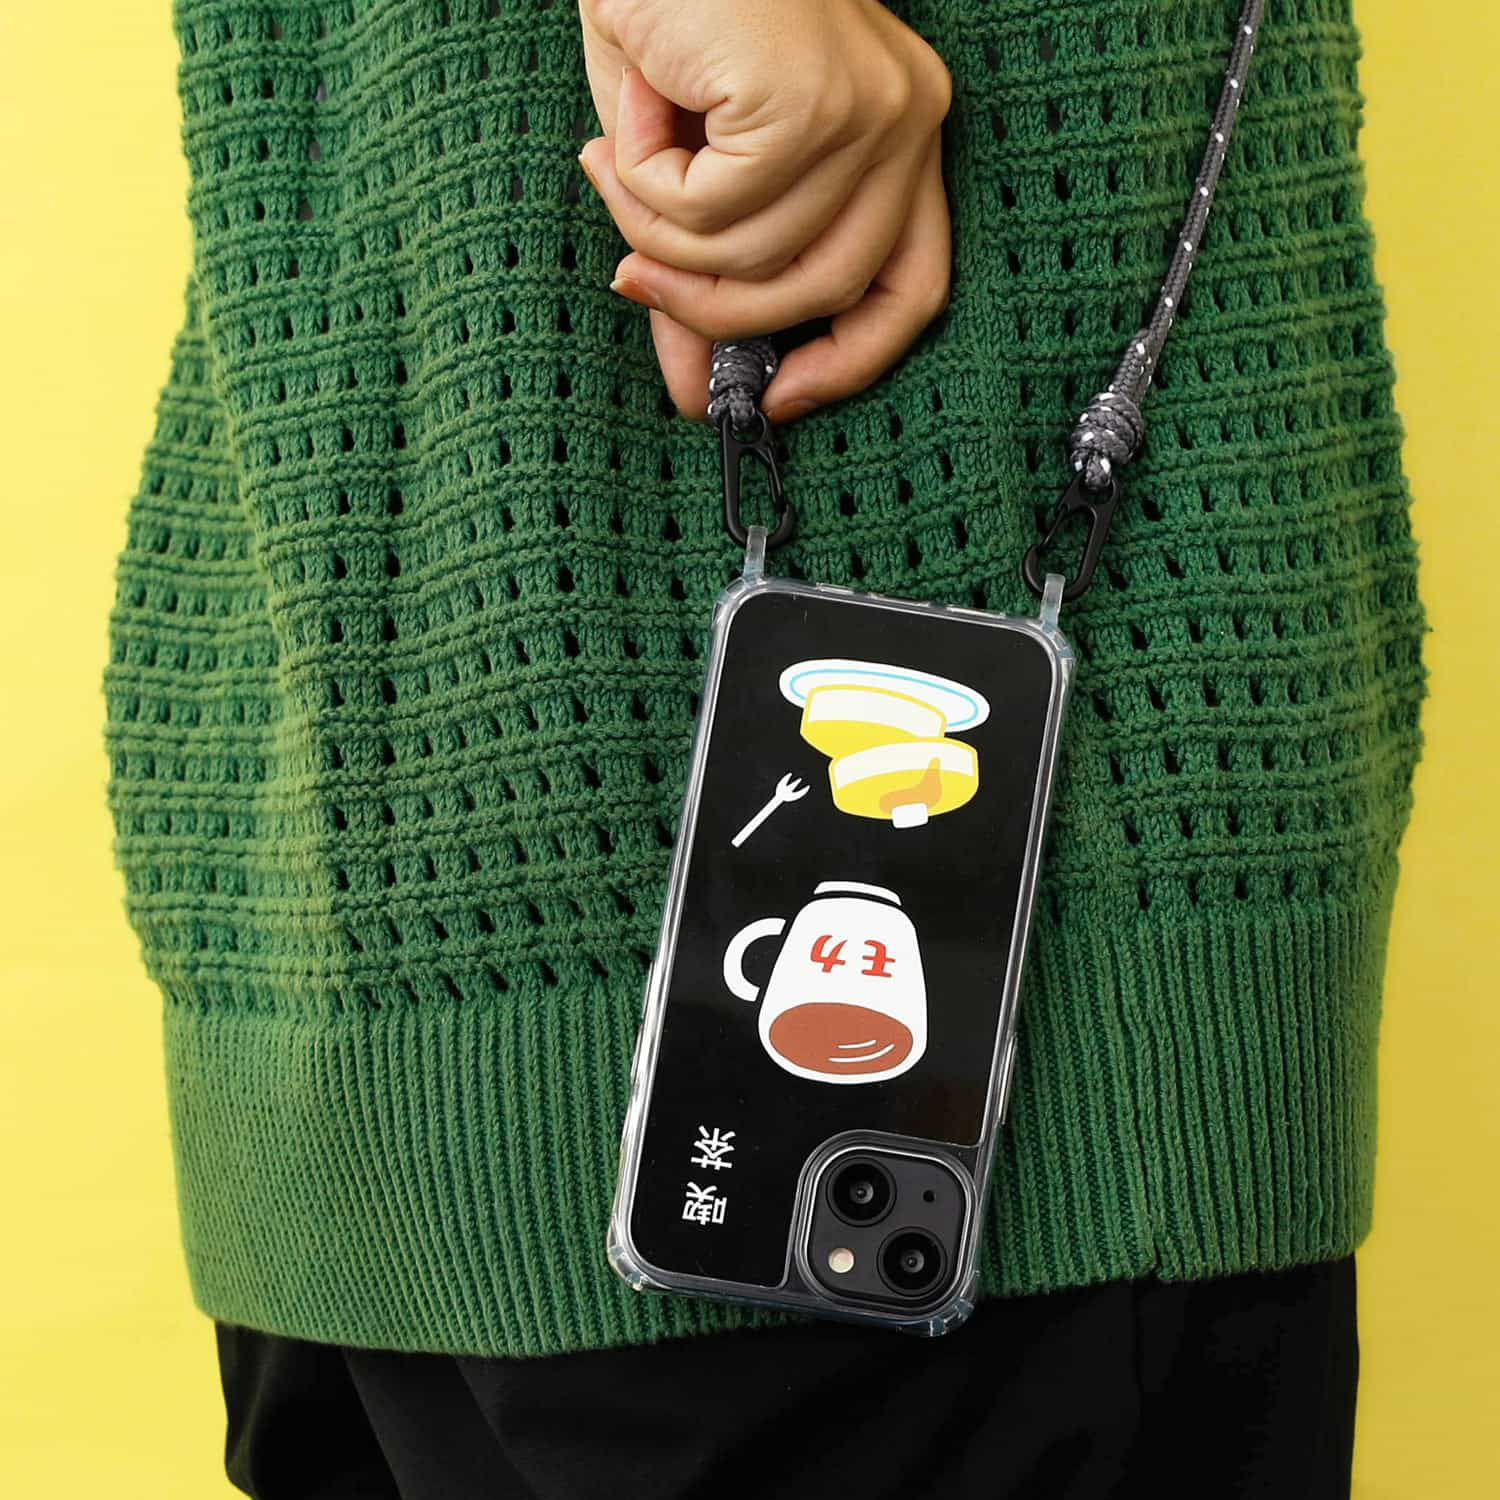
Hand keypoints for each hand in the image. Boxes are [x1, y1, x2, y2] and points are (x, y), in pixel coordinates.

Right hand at [577, 0, 951, 422]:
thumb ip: (705, 277)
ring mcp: (868, 111)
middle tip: (636, 280)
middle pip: (832, 290)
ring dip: (658, 237)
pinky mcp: (808, 103)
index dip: (852, 362)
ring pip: (758, 261)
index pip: (911, 287)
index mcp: (899, 135)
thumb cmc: (671, 14)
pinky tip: (629, 124)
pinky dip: (645, 185)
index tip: (783, 399)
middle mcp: (906, 121)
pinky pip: (712, 216)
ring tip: (618, 168)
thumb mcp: (692, 170)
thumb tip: (693, 387)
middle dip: (715, 312)